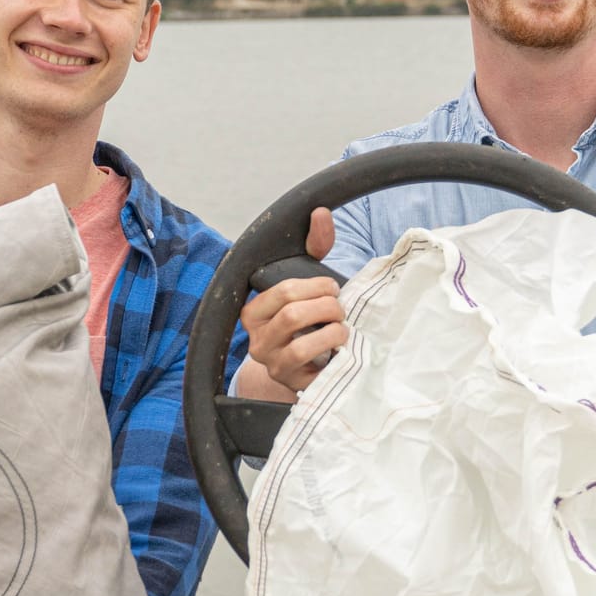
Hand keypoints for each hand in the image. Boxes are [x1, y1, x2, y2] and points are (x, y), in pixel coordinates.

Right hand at [240, 207, 345, 393]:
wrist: (306, 368)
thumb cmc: (307, 321)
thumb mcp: (307, 284)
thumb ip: (314, 248)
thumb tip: (320, 213)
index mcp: (253, 311)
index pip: (282, 290)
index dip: (316, 286)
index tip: (332, 288)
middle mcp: (256, 339)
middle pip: (292, 313)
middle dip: (326, 306)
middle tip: (340, 307)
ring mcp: (271, 363)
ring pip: (299, 341)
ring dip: (332, 328)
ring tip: (341, 327)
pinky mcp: (289, 382)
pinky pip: (309, 363)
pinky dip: (333, 348)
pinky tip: (342, 345)